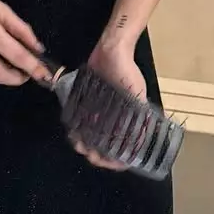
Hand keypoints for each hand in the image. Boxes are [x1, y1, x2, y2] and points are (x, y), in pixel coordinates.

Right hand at [0, 0, 47, 86]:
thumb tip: (37, 49)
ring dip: (2, 76)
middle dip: (16, 78)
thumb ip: (21, 29)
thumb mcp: (2, 8)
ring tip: (10, 67)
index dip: (32, 67)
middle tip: (26, 74)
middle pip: (1, 73)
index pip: (16, 56)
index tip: (44, 75)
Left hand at [72, 39, 146, 170]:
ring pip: (89, 135)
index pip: (122, 148)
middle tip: (91, 155)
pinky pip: (79, 120)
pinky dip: (76, 128)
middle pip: (103, 145)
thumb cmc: (128, 72)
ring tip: (80, 145)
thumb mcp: (138, 95)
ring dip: (85, 144)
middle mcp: (111, 118)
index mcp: (126, 120)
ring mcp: (97, 111)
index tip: (110, 163)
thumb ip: (139, 115)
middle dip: (96, 154)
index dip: (115, 160)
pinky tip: (74, 132)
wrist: (113, 50)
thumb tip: (140, 138)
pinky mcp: (85, 102)